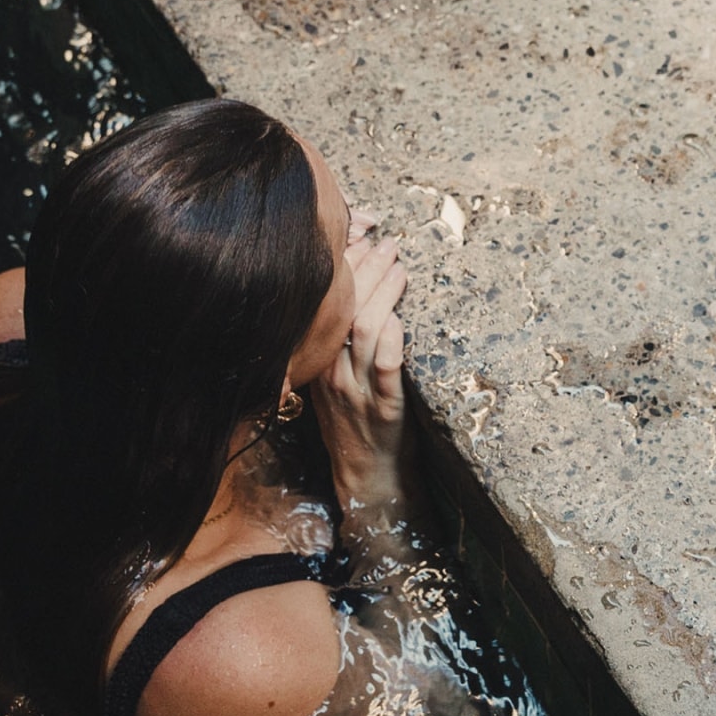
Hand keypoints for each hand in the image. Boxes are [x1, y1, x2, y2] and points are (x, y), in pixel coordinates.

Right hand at [312, 218, 407, 508]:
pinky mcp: (385, 407)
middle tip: (386, 244)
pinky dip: (394, 336)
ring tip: (399, 267)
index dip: (339, 266)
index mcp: (315, 361)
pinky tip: (400, 315)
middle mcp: (329, 373)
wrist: (368, 478)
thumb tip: (357, 290)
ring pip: (364, 329)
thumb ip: (340, 341)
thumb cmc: (358, 423)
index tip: (357, 238)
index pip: (321, 302)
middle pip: (342, 308)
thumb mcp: (337, 379)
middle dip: (364, 269)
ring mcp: (356, 391)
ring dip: (383, 292)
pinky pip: (386, 366)